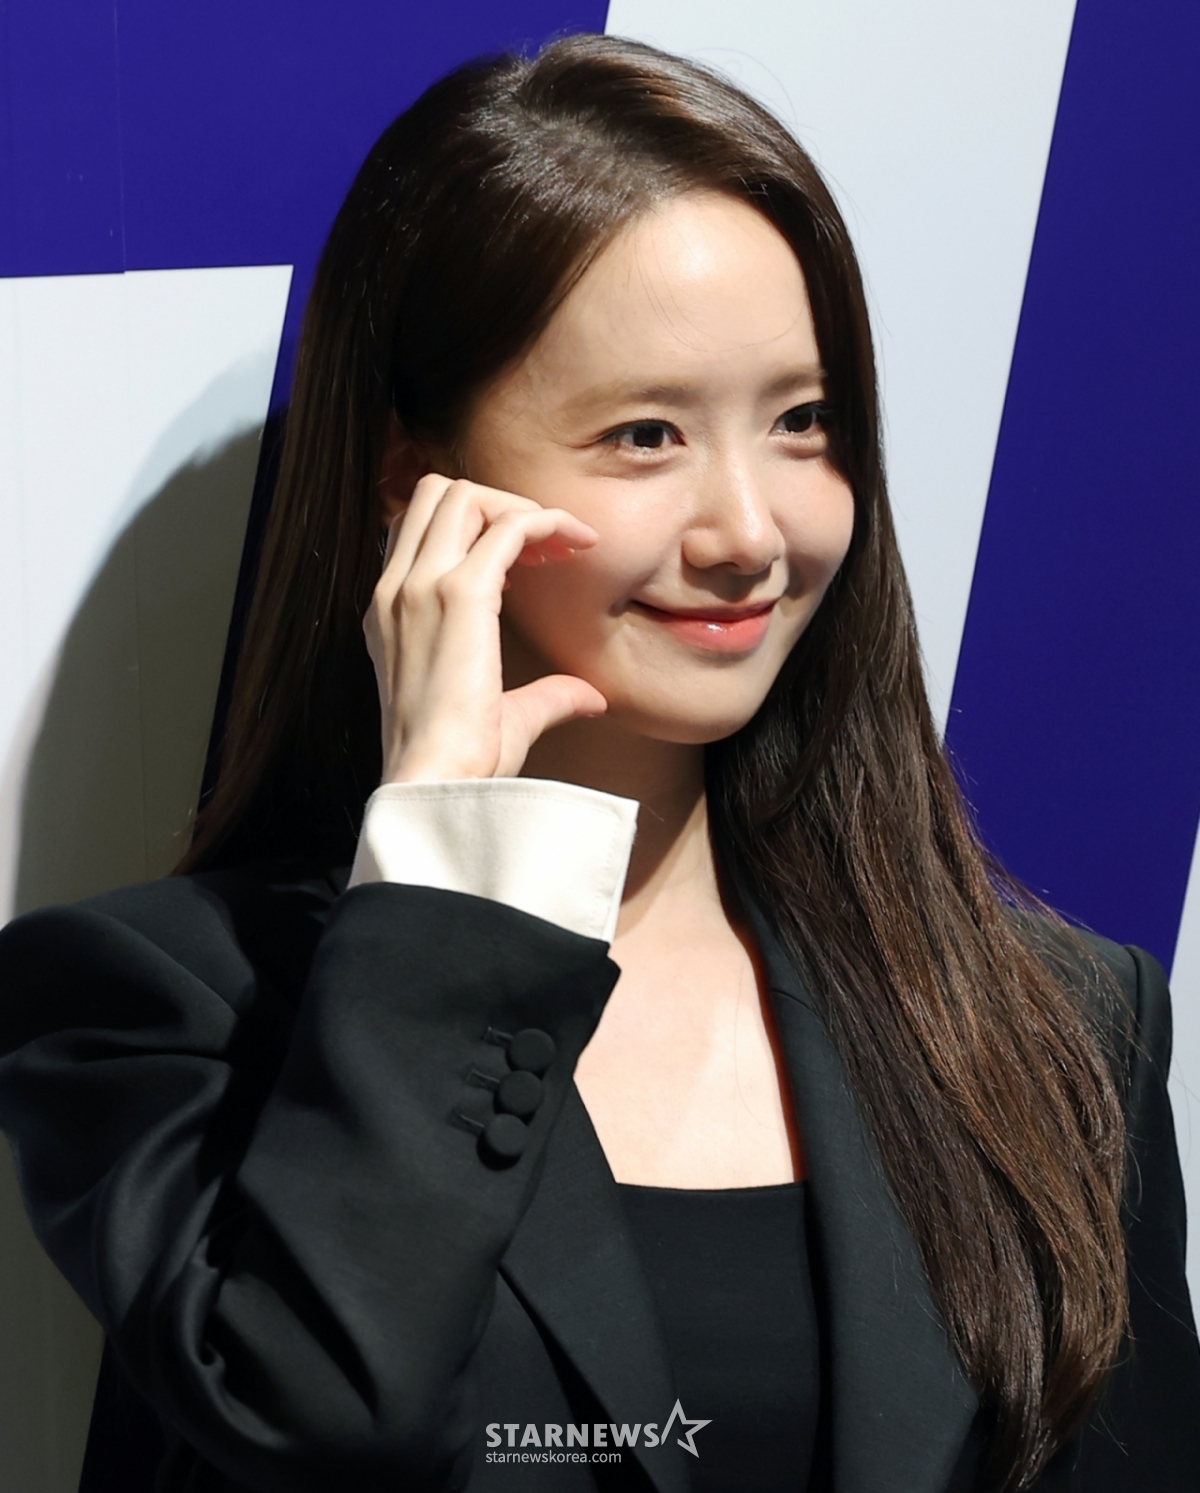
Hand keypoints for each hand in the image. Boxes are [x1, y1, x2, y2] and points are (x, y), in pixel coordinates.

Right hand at [364, 474, 607, 782]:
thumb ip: (542, 698)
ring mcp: (422, 587)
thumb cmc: (460, 765)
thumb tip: (590, 698)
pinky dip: (546, 522)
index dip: (475, 527)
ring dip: (519, 507)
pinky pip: (508, 525)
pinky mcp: (459, 595)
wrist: (435, 785)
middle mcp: (397, 590)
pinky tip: (577, 547)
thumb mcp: (503, 719)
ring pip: (464, 494)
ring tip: (564, 546)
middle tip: (548, 548)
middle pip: (436, 494)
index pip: (419, 529)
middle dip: (497, 504)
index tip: (529, 561)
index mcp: (391, 612)